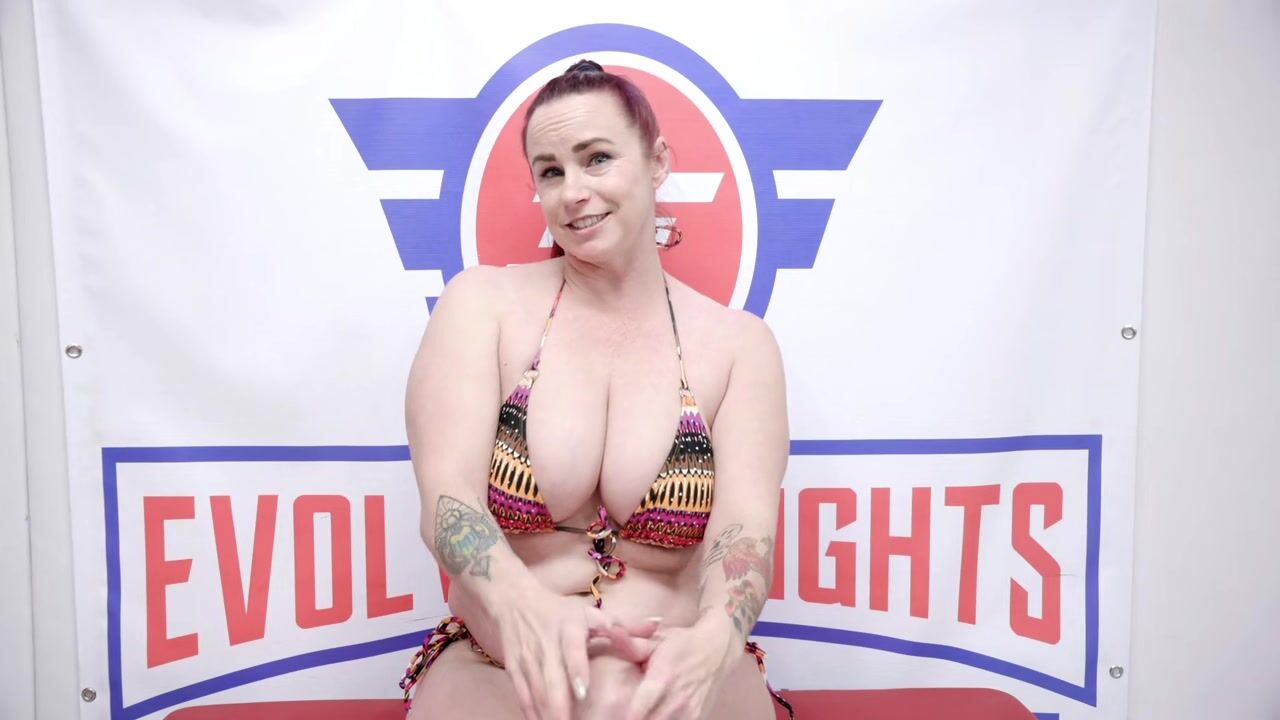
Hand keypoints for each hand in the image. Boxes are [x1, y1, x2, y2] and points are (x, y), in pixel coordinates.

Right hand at [492, 586, 660, 719]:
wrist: (516, 602)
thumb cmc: (562, 612)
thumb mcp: (592, 614)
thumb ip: (625, 626)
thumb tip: (657, 625)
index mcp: (569, 628)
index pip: (572, 650)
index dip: (576, 670)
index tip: (584, 692)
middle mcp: (547, 643)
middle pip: (551, 678)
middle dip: (559, 705)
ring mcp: (529, 657)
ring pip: (536, 690)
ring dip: (546, 713)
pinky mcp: (514, 668)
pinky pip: (522, 694)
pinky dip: (530, 711)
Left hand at [622, 612, 739, 719]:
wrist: (716, 649)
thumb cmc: (681, 643)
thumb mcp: (657, 639)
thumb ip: (631, 643)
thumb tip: (606, 632)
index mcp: (663, 677)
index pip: (639, 709)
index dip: (625, 717)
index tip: (613, 715)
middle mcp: (677, 698)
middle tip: (617, 715)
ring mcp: (689, 711)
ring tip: (637, 714)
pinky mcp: (697, 717)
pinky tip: (655, 714)